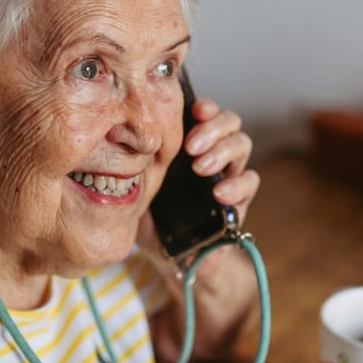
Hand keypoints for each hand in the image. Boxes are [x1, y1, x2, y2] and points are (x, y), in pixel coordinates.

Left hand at [138, 98, 260, 361]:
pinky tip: (219, 194)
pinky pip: (250, 182)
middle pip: (229, 121)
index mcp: (189, 142)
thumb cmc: (152, 214)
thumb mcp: (139, 184)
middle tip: (191, 146)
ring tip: (201, 167)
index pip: (204, 111)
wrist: (171, 256)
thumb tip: (112, 133)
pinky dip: (237, 185)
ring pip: (242, 144)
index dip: (203, 106)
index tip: (193, 109)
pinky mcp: (240, 201)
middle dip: (212, 128)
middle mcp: (213, 151)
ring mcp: (229, 174)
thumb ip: (134, 160)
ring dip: (223, 152)